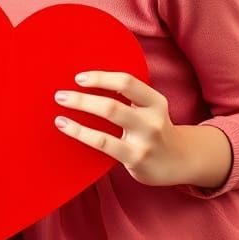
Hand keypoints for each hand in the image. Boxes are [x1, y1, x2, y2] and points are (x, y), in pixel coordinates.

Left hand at [53, 70, 229, 188]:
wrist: (179, 162)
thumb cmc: (152, 128)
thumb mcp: (149, 108)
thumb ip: (127, 96)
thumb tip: (83, 79)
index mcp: (155, 101)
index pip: (127, 82)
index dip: (100, 77)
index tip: (78, 78)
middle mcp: (152, 119)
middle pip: (112, 104)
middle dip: (82, 99)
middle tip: (60, 96)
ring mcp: (145, 140)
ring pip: (108, 124)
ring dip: (80, 115)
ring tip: (59, 113)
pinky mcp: (136, 158)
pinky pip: (103, 143)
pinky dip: (81, 133)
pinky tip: (66, 127)